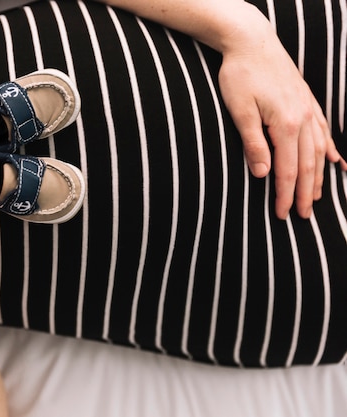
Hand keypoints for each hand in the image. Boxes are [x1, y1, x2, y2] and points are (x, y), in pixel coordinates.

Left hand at [218, 19, 345, 219]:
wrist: (253, 42)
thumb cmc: (240, 75)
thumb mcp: (239, 111)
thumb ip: (253, 143)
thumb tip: (262, 174)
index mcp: (285, 124)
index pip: (285, 170)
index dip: (283, 195)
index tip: (281, 215)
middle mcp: (303, 119)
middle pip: (306, 165)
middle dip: (304, 194)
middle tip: (304, 217)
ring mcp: (308, 110)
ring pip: (318, 151)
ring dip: (318, 177)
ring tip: (316, 198)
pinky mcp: (307, 102)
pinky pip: (323, 132)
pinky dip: (330, 150)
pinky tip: (336, 163)